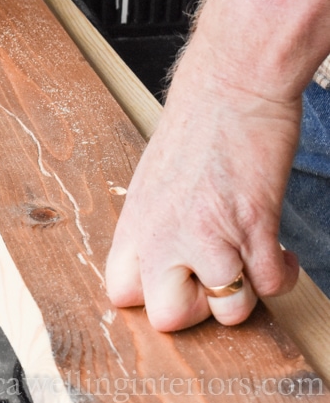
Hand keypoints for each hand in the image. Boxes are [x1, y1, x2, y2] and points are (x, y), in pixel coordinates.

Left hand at [105, 46, 300, 330]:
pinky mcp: (254, 225)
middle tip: (214, 280)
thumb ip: (154, 224)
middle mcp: (164, 236)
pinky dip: (281, 274)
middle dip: (198, 310)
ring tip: (249, 263)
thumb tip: (162, 259)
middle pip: (168, 316)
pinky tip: (278, 251)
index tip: (175, 283)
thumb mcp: (153, 180)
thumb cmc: (195, 126)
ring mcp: (208, 234)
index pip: (120, 292)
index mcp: (135, 224)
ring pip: (228, 311)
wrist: (230, 86)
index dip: (150, 296)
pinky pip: (271, 284)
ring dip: (246, 294)